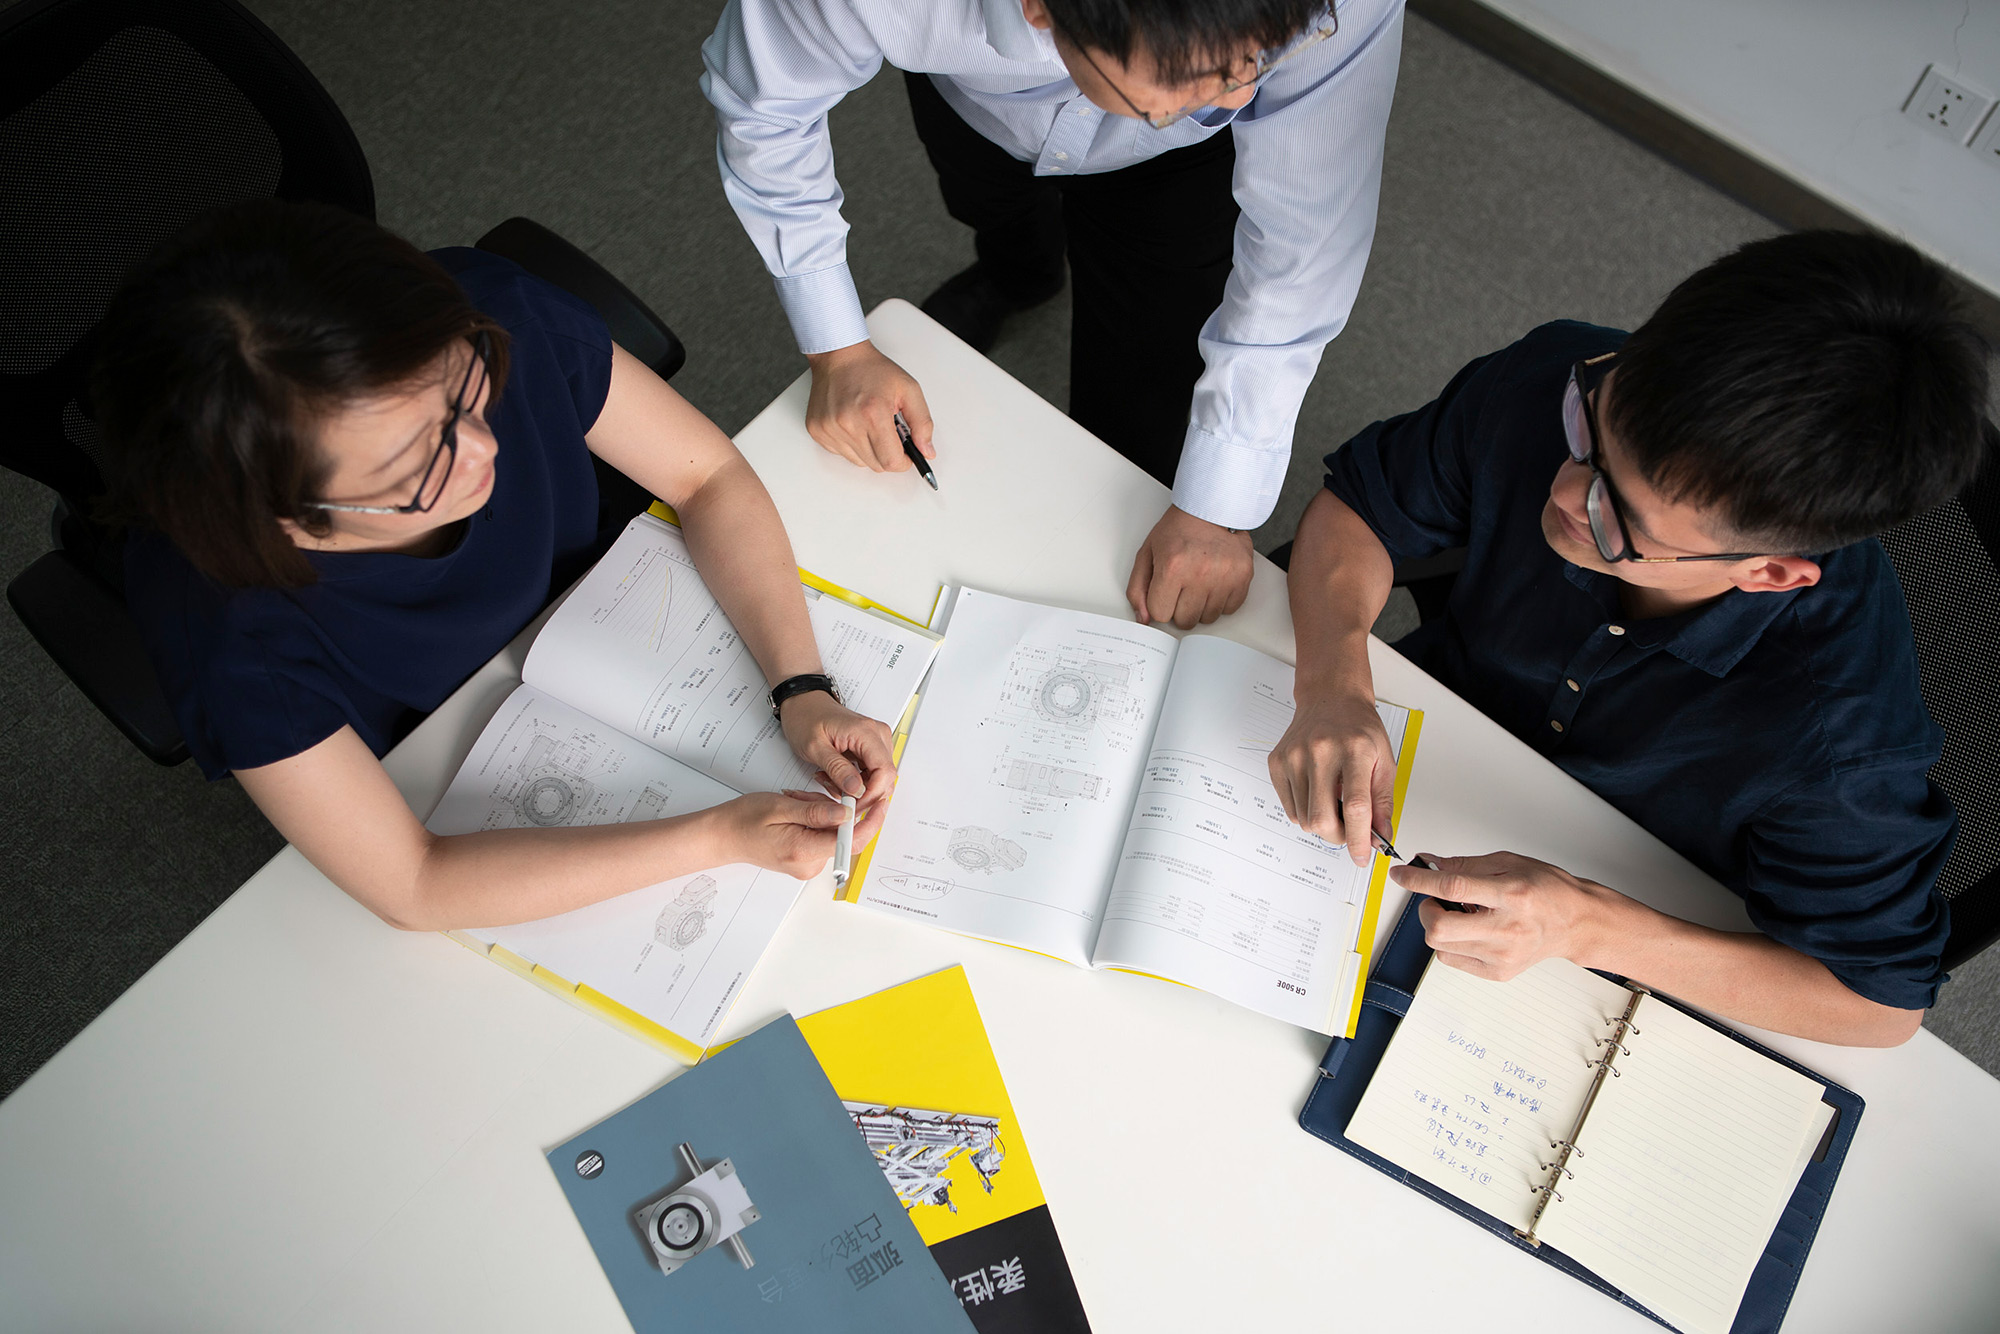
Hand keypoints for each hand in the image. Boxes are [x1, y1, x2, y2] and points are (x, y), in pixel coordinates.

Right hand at [711, 790, 888, 880]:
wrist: (722, 836)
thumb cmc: (744, 820)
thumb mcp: (781, 806)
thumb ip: (816, 811)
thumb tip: (846, 814)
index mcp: (803, 851)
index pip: (851, 841)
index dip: (871, 821)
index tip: (881, 802)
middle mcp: (808, 864)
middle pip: (842, 835)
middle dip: (833, 810)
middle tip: (806, 796)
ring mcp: (806, 865)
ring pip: (832, 833)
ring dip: (821, 812)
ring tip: (794, 803)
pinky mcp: (804, 860)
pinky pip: (821, 837)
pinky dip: (814, 820)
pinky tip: (795, 812)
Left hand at [777, 689, 896, 806]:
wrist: (803, 704)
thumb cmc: (806, 717)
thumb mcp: (815, 747)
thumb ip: (837, 769)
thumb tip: (856, 789)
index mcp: (866, 732)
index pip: (885, 772)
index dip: (871, 794)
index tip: (853, 805)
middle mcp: (877, 736)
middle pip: (884, 778)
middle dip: (862, 794)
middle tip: (838, 797)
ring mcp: (875, 742)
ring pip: (877, 779)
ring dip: (855, 789)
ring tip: (829, 781)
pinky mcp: (870, 748)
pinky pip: (870, 774)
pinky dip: (853, 782)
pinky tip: (835, 777)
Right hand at [804, 341, 934, 471]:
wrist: (838, 356)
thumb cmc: (872, 369)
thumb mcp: (909, 389)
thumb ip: (923, 423)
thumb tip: (927, 451)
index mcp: (873, 413)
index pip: (891, 462)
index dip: (903, 461)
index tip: (906, 453)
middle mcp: (848, 424)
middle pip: (876, 465)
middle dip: (888, 454)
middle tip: (888, 432)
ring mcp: (829, 429)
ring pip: (859, 462)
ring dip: (869, 450)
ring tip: (869, 424)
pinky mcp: (817, 431)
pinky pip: (841, 453)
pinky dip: (851, 445)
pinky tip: (853, 423)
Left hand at [1126, 506, 1253, 628]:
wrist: (1210, 509)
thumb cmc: (1178, 530)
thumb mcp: (1147, 553)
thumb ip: (1137, 588)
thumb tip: (1143, 618)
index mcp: (1173, 566)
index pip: (1160, 614)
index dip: (1160, 603)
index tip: (1164, 590)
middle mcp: (1200, 573)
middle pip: (1185, 621)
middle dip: (1180, 607)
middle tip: (1182, 585)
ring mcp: (1225, 576)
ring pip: (1208, 618)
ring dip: (1201, 605)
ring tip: (1199, 580)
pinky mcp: (1243, 577)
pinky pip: (1229, 610)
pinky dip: (1221, 601)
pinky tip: (1215, 581)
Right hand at [1268, 689, 1396, 866]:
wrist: (1331, 698)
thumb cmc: (1359, 729)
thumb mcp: (1384, 761)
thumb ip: (1382, 803)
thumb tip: (1379, 838)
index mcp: (1354, 750)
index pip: (1355, 807)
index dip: (1358, 839)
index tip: (1362, 857)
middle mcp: (1321, 752)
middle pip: (1322, 819)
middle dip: (1338, 837)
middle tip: (1348, 830)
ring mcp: (1294, 756)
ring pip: (1304, 819)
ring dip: (1321, 823)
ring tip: (1333, 802)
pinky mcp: (1277, 762)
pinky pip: (1289, 808)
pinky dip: (1305, 812)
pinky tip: (1317, 793)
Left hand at [1392, 851, 1620, 980]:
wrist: (1575, 923)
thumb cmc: (1548, 891)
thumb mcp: (1509, 863)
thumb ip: (1466, 864)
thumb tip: (1430, 864)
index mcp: (1511, 895)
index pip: (1453, 888)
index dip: (1419, 880)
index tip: (1401, 874)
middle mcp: (1507, 929)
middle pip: (1440, 928)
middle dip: (1425, 910)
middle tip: (1436, 900)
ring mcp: (1502, 956)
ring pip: (1440, 946)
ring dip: (1438, 926)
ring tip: (1461, 914)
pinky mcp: (1498, 972)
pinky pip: (1452, 960)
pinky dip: (1450, 943)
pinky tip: (1470, 931)